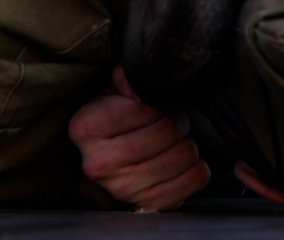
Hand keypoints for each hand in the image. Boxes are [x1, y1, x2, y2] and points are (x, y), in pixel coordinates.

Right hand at [69, 68, 211, 210]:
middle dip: (176, 120)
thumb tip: (138, 86)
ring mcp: (124, 188)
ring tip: (173, 142)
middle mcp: (99, 163)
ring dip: (186, 143)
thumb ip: (126, 79)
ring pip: (185, 153)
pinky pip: (195, 178)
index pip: (142, 106)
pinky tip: (182, 163)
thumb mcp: (113, 93)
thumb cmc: (116, 123)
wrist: (108, 167)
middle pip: (168, 130)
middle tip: (169, 122)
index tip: (154, 106)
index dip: (157, 102)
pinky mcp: (149, 205)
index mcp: (86, 128)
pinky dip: (196, 167)